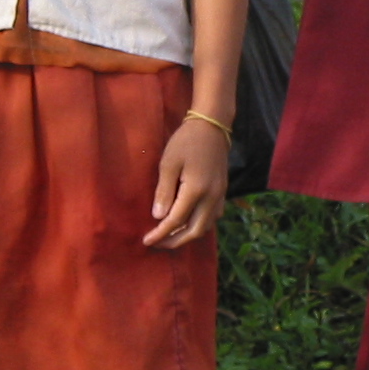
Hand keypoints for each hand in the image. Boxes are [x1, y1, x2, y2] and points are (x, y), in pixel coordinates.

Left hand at [145, 116, 228, 247]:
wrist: (212, 126)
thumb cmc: (186, 141)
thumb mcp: (168, 163)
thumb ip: (164, 192)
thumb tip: (158, 216)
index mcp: (196, 190)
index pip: (176, 221)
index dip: (160, 233)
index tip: (146, 241)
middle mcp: (211, 197)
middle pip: (194, 230)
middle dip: (175, 241)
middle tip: (157, 243)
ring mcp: (220, 195)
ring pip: (207, 226)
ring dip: (188, 235)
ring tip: (171, 236)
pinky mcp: (222, 191)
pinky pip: (214, 216)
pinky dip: (200, 225)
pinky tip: (189, 222)